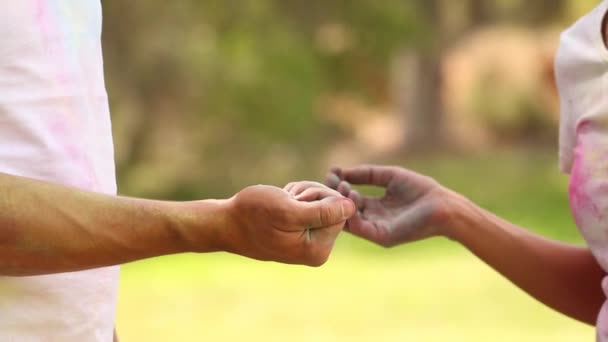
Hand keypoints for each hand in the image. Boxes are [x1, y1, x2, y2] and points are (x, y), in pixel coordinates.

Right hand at [220, 184, 354, 265]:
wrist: (227, 222)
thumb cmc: (253, 216)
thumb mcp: (288, 211)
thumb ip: (322, 212)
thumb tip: (352, 207)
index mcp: (317, 250)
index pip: (340, 212)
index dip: (319, 197)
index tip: (295, 200)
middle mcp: (318, 250)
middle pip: (335, 207)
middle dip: (312, 194)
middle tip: (288, 198)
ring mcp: (311, 242)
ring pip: (324, 203)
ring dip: (303, 193)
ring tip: (283, 200)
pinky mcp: (304, 232)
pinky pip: (314, 205)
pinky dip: (299, 197)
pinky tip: (283, 201)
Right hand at [326, 165, 450, 246]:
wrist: (443, 205)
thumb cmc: (421, 190)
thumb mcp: (389, 176)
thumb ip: (365, 174)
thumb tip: (339, 171)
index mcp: (374, 206)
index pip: (348, 198)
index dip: (339, 185)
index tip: (332, 172)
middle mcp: (372, 219)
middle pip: (345, 209)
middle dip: (336, 194)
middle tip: (332, 180)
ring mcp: (376, 229)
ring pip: (349, 220)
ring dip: (342, 202)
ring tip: (342, 186)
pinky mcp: (382, 236)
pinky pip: (360, 228)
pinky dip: (352, 213)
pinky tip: (352, 195)